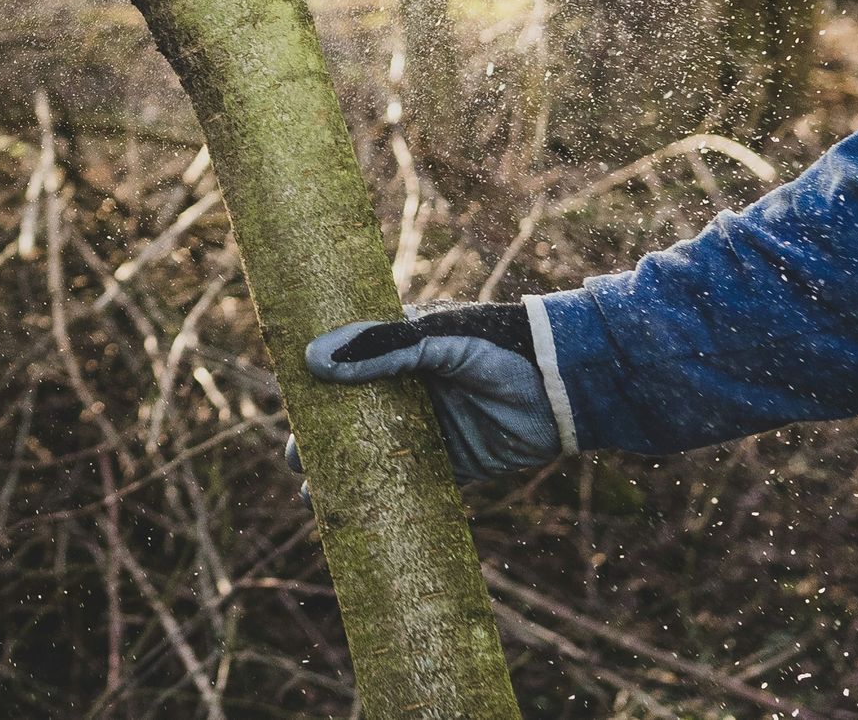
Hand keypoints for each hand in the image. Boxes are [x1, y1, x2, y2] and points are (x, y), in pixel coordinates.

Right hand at [287, 302, 562, 484]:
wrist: (566, 385)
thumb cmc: (498, 346)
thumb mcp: (436, 341)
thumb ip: (381, 349)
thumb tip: (314, 362)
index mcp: (397, 351)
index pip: (343, 369)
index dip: (313, 392)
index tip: (291, 414)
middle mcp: (406, 391)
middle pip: (350, 419)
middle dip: (320, 443)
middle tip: (298, 463)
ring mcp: (429, 429)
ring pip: (374, 456)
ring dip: (345, 476)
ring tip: (316, 497)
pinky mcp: (454, 465)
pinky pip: (412, 486)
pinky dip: (386, 500)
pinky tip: (362, 516)